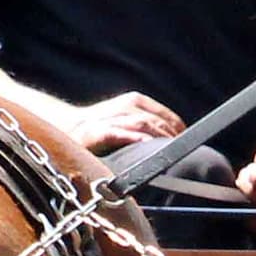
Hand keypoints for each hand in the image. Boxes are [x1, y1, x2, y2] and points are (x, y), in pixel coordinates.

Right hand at [70, 90, 185, 150]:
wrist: (67, 128)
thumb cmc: (102, 128)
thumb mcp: (126, 120)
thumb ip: (147, 126)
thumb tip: (175, 141)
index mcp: (134, 101)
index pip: (165, 115)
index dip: (179, 130)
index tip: (189, 146)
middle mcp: (124, 105)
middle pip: (157, 120)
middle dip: (172, 138)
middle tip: (183, 155)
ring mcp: (111, 118)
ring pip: (143, 124)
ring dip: (159, 139)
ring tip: (169, 153)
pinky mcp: (97, 132)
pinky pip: (119, 133)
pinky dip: (135, 139)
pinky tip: (146, 147)